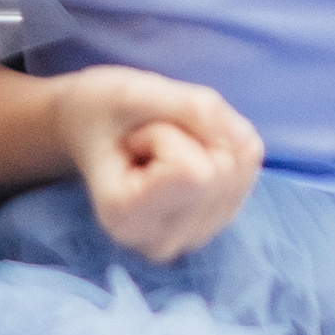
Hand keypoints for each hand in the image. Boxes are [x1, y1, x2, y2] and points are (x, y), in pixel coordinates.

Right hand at [54, 64, 261, 261]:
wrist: (85, 126)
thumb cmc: (98, 109)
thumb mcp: (132, 92)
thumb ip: (191, 108)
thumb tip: (248, 142)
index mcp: (126, 221)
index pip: (195, 172)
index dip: (166, 135)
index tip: (131, 141)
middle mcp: (160, 243)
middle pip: (222, 169)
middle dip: (188, 135)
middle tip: (145, 141)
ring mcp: (192, 237)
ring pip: (241, 165)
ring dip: (205, 138)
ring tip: (160, 147)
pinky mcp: (217, 221)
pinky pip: (249, 162)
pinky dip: (221, 142)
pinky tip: (182, 154)